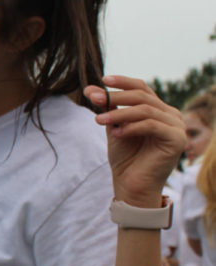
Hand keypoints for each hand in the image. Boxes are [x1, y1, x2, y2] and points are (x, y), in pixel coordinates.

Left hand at [83, 76, 184, 206]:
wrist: (132, 185)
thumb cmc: (125, 158)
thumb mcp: (114, 127)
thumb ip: (106, 108)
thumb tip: (88, 89)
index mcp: (159, 110)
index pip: (142, 88)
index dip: (123, 82)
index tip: (102, 80)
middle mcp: (171, 115)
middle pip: (142, 97)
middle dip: (115, 96)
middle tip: (93, 98)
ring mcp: (177, 127)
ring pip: (145, 110)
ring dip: (118, 114)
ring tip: (98, 120)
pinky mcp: (177, 139)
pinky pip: (152, 125)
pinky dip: (132, 127)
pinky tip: (116, 133)